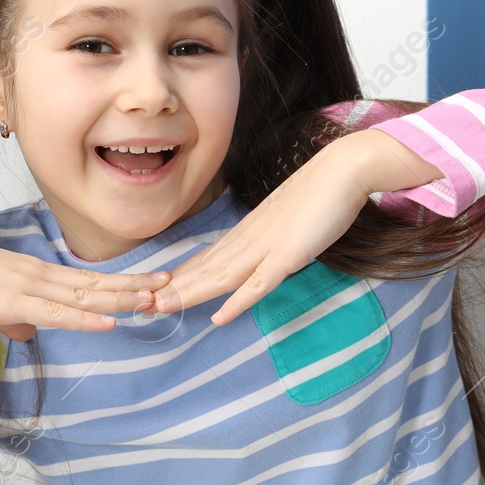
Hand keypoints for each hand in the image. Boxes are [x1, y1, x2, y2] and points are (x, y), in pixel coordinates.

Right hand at [0, 232, 171, 340]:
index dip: (120, 282)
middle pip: (96, 283)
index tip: (149, 282)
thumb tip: (28, 332)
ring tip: (153, 299)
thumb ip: (12, 316)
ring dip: (121, 299)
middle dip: (134, 285)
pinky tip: (110, 322)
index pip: (86, 279)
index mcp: (36, 274)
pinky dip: (86, 319)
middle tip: (170, 284)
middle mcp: (40, 275)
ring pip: (85, 296)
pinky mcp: (13, 303)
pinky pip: (58, 314)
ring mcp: (29, 287)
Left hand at [152, 128, 443, 325]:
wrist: (345, 167)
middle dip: (172, 288)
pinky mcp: (289, 254)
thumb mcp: (291, 217)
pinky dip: (238, 301)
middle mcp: (251, 238)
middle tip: (139, 304)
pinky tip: (219, 317)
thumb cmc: (324, 191)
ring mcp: (268, 246)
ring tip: (160, 308)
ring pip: (221, 276)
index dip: (181, 276)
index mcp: (250, 229)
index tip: (156, 290)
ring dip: (190, 294)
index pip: (208, 257)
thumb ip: (276, 234)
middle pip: (205, 268)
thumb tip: (267, 248)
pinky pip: (259, 283)